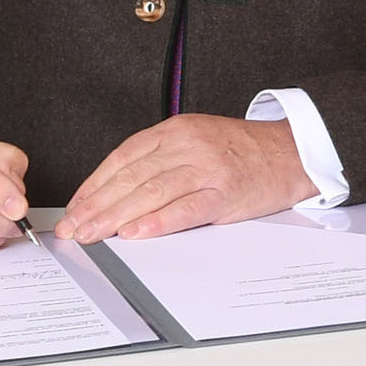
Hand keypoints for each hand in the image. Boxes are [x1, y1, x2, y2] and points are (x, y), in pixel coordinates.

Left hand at [56, 115, 314, 242]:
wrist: (292, 151)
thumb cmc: (243, 152)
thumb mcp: (196, 142)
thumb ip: (160, 161)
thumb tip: (117, 195)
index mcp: (175, 130)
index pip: (122, 158)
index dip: (93, 185)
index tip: (74, 208)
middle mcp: (187, 145)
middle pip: (130, 177)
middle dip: (96, 206)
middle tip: (72, 229)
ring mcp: (206, 167)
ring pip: (150, 193)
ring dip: (116, 217)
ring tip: (93, 235)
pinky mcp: (225, 192)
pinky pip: (185, 209)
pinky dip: (158, 222)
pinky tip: (137, 234)